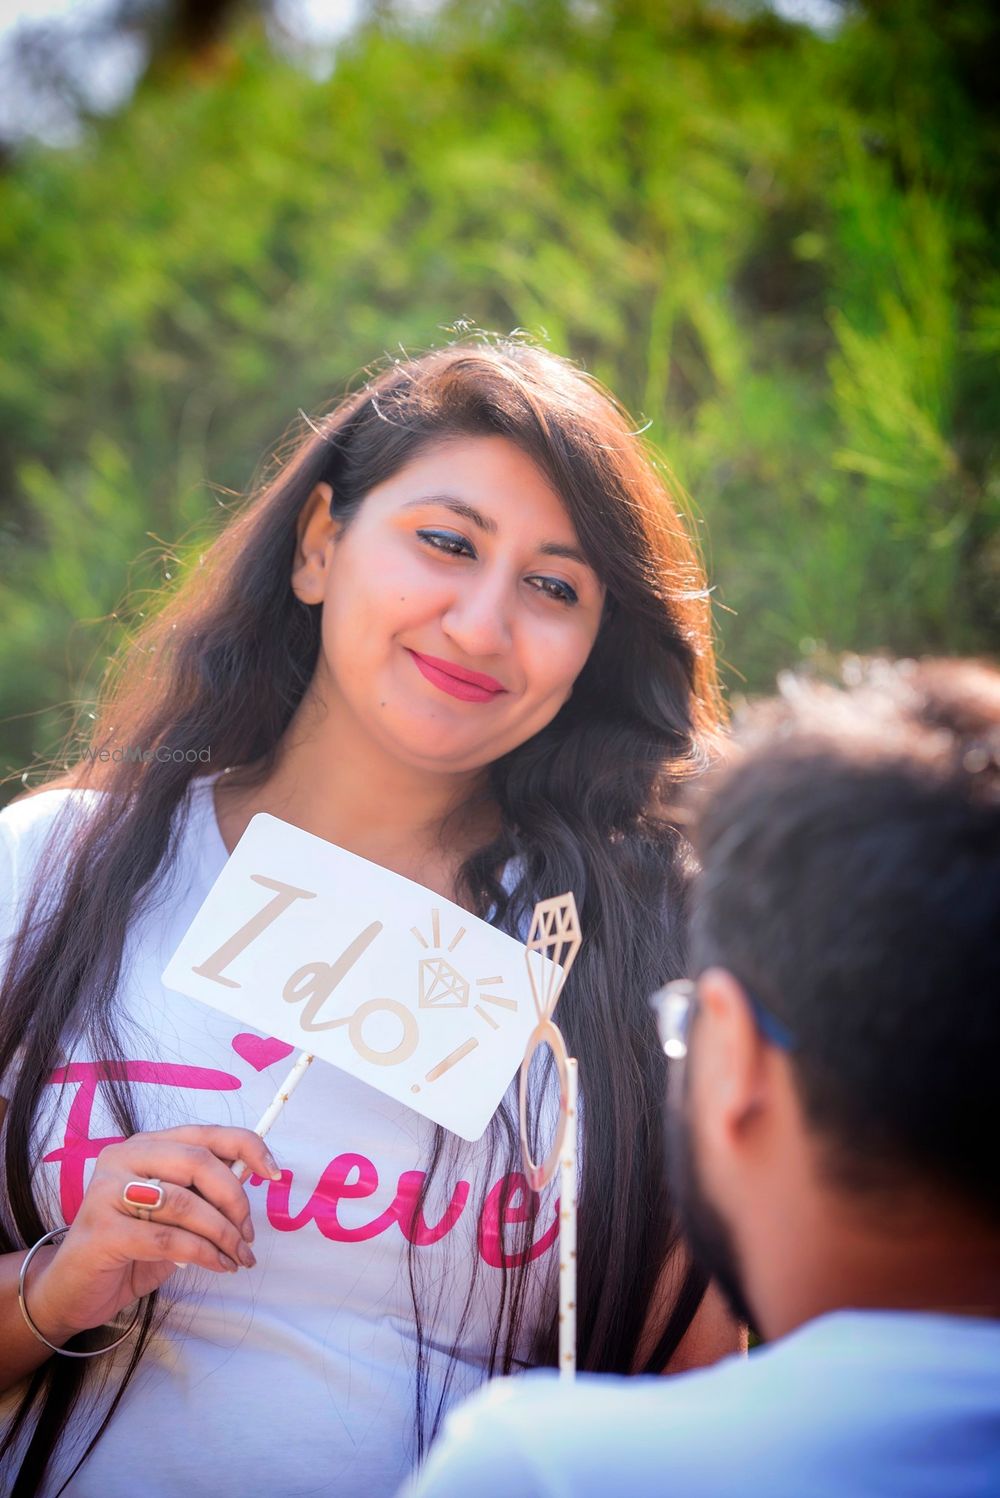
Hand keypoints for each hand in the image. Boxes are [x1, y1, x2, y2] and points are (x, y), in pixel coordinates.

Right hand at [25, 1125, 280, 1344]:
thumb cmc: (131, 1248)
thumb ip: (204, 1191)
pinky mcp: (102, 1231)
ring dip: (223, 1234)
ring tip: (238, 1256)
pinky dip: (204, 1254)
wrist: (73, 1290)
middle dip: (234, 1200)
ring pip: (185, 1203)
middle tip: (248, 1234)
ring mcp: (107, 1192)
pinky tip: (218, 1265)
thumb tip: (253, 1177)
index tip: (273, 1172)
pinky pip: (169, 1240)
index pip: (204, 1133)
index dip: (245, 1146)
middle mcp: (123, 1158)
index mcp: (145, 1145)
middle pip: (198, 1162)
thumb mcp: (174, 1214)